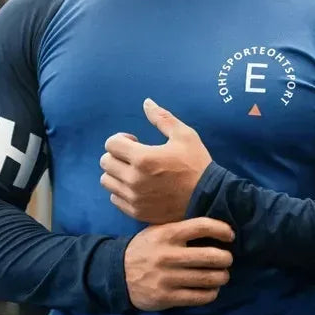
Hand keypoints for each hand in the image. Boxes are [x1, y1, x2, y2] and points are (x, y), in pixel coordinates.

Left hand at [100, 98, 212, 223]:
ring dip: (116, 173)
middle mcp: (133, 179)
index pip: (111, 144)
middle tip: (133, 156)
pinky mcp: (136, 212)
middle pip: (106, 162)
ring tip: (133, 171)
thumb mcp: (184, 135)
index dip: (120, 139)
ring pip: (107, 181)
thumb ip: (162, 118)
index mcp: (142, 158)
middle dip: (117, 155)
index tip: (134, 142)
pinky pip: (115, 198)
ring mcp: (133, 198)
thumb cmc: (196, 164)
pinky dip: (121, 190)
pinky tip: (136, 186)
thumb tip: (146, 102)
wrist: (208, 198)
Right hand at [124, 217, 234, 310]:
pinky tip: (211, 289)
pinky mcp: (166, 297)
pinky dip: (211, 293)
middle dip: (226, 258)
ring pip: (208, 278)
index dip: (221, 230)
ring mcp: (167, 278)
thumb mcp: (158, 231)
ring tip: (222, 275)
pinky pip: (199, 297)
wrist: (117, 273)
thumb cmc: (145, 249)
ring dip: (221, 277)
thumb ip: (182, 229)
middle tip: (227, 259)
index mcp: (168, 233)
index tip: (230, 236)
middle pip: (211, 256)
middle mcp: (169, 255)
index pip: (202, 226)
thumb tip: (215, 229)